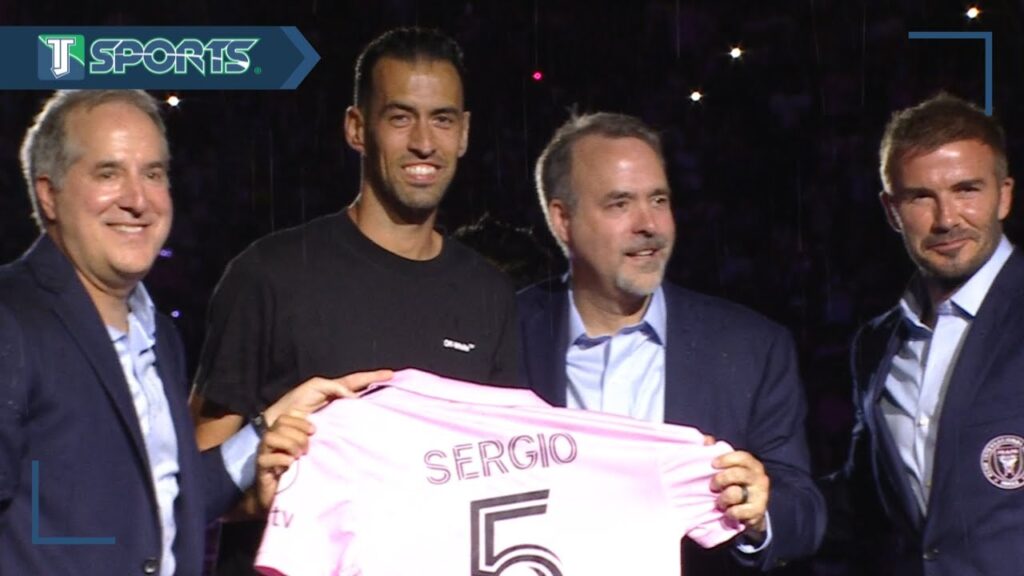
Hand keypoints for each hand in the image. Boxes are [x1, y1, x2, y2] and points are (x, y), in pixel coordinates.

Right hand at [256, 413, 312, 510]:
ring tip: (298, 456)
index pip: (284, 417)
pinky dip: (282, 459)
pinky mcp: (260, 469)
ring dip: (289, 444)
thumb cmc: (291, 472)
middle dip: (298, 435)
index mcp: (277, 434)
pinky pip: (266, 459)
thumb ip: (305, 438)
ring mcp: (262, 454)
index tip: (313, 431)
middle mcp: (268, 442)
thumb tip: (316, 427)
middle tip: (306, 449)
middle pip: (279, 425)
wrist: (275, 496)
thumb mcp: (300, 452)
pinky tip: (290, 465)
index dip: (300, 422)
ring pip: (269, 437)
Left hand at [263, 369, 393, 424]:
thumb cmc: (295, 402)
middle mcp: (339, 402)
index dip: (373, 376)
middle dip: (378, 390)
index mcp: (335, 389)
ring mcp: (337, 416)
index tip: (391, 374)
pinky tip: (371, 426)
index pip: (358, 380)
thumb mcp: (316, 386)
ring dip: (373, 408)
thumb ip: (336, 388)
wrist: (280, 422)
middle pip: (363, 394)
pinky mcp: (334, 430)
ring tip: (388, 407)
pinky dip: (361, 424)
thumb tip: (355, 397)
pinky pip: (351, 425)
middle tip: (396, 388)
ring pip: (359, 411)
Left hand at [710, 450, 769, 536]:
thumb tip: (706, 440)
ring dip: (723, 499)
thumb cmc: (737, 483)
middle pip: (737, 474)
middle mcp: (759, 478)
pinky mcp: (758, 512)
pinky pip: (738, 511)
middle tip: (712, 486)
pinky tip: (727, 513)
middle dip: (720, 479)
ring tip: (719, 502)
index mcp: (752, 465)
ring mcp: (760, 495)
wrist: (753, 510)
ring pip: (735, 493)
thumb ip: (717, 452)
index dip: (726, 459)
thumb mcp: (730, 468)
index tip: (713, 464)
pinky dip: (730, 513)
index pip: (742, 457)